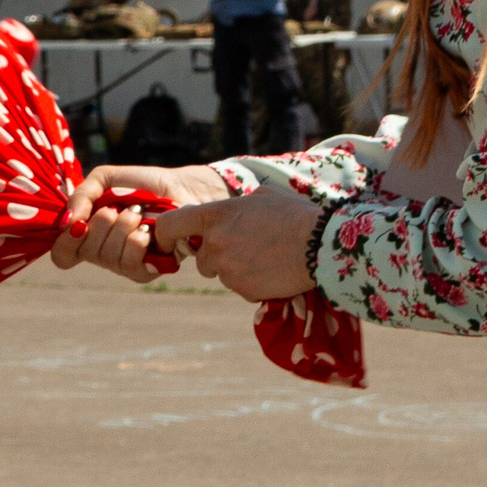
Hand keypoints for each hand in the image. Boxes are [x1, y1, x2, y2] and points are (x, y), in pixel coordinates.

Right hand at [52, 163, 229, 280]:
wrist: (179, 189)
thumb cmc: (141, 185)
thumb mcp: (103, 180)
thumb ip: (80, 197)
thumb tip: (69, 223)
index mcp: (88, 234)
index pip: (62, 255)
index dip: (65, 243)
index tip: (78, 223)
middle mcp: (102, 253)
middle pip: (85, 252)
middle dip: (101, 223)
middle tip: (118, 208)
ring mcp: (123, 264)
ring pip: (106, 257)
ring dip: (122, 227)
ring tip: (137, 214)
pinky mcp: (145, 271)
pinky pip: (128, 266)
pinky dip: (136, 242)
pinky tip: (146, 230)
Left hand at [151, 178, 319, 301]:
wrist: (321, 245)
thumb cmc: (295, 214)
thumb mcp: (263, 196)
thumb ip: (238, 206)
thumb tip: (234, 211)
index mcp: (215, 216)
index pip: (170, 224)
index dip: (165, 233)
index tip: (168, 240)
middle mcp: (214, 244)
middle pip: (201, 257)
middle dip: (217, 256)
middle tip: (247, 248)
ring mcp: (227, 270)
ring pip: (222, 274)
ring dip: (237, 270)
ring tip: (266, 258)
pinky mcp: (243, 290)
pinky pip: (241, 288)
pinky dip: (253, 283)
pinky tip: (274, 272)